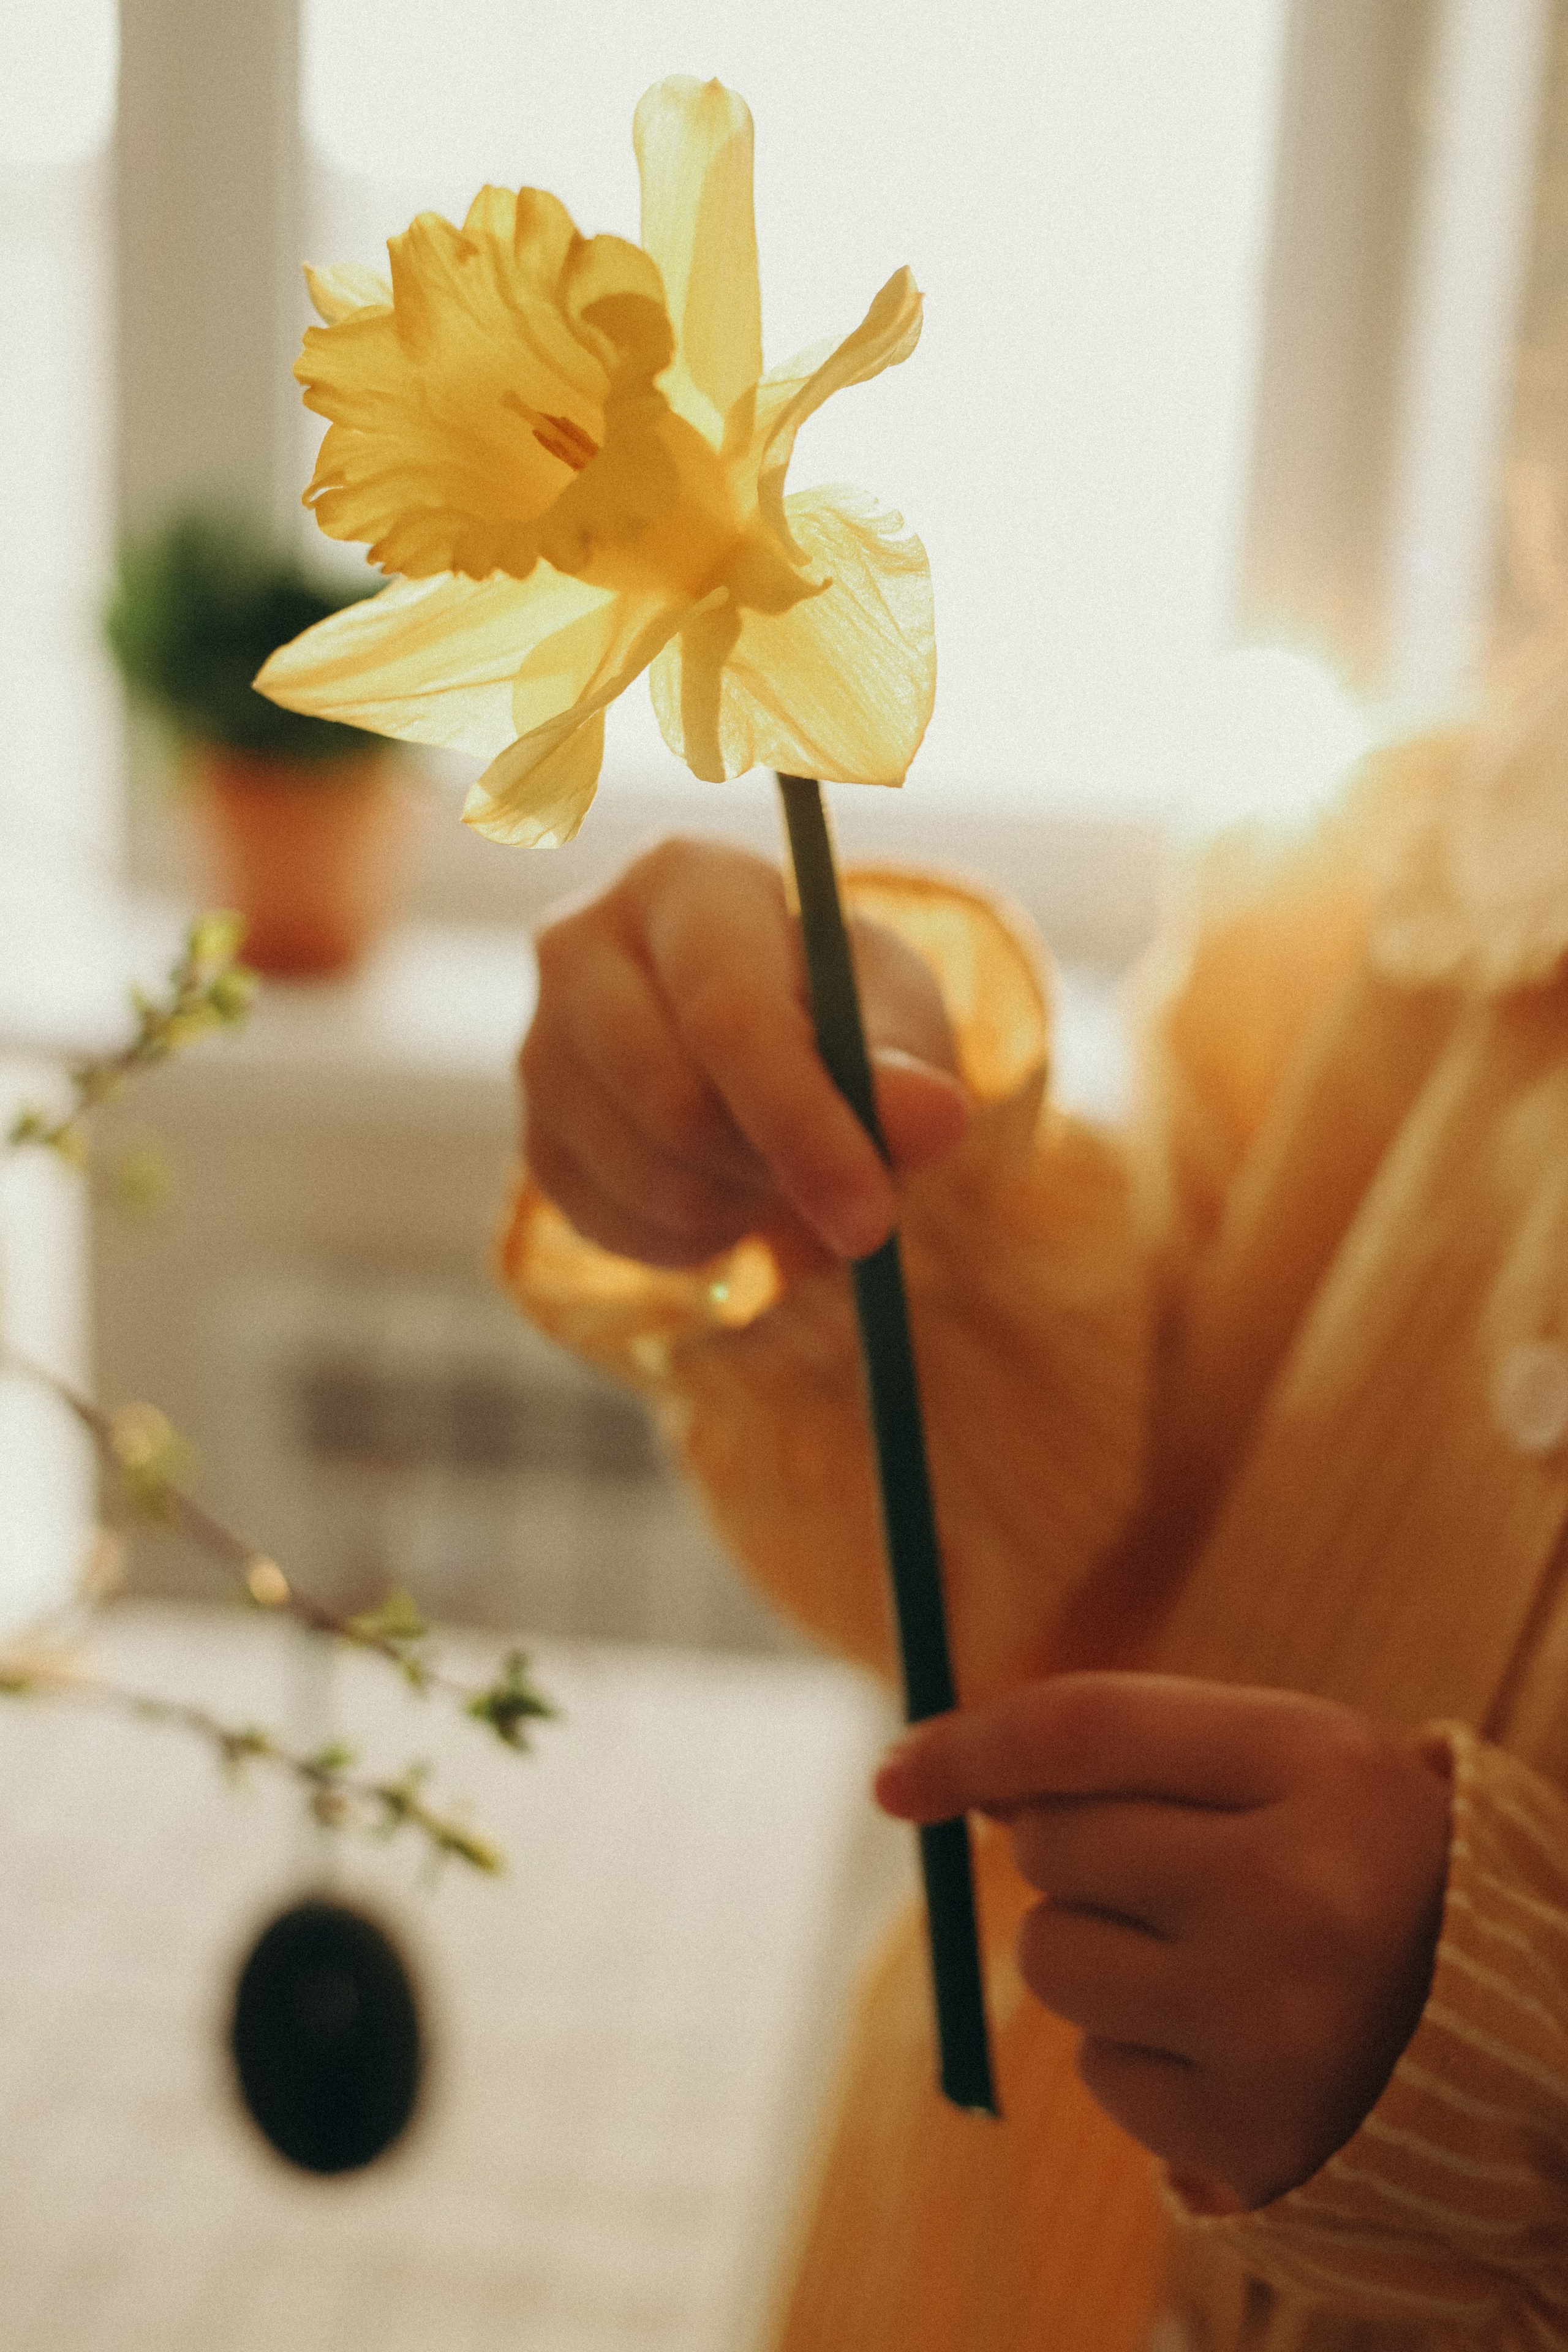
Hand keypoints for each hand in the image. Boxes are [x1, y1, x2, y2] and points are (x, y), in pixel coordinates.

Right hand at [519, 838, 969, 1267]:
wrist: (767, 1034)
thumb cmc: (838, 1005)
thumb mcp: (895, 1017)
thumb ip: (909, 1066)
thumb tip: (934, 1119)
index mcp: (681, 879)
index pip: (727, 1013)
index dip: (802, 1123)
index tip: (871, 1217)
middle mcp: (581, 945)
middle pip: (673, 1103)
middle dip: (777, 1174)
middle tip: (850, 1202)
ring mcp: (541, 1044)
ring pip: (650, 1178)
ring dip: (748, 1209)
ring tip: (791, 1172)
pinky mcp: (536, 1136)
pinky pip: (619, 1228)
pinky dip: (700, 1240)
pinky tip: (735, 1191)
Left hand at [876, 1673, 1452, 2209]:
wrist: (1476, 2018)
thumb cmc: (1337, 1850)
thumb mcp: (1268, 1757)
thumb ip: (1118, 1741)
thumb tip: (937, 1774)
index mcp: (1317, 1768)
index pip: (1087, 1731)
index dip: (972, 1744)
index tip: (895, 1770)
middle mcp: (1301, 1896)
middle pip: (1054, 1846)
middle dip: (1063, 1849)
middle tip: (1161, 1868)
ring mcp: (1272, 2025)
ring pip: (1051, 1959)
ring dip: (1089, 1949)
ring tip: (1197, 1951)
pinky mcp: (1244, 2132)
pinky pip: (1095, 2068)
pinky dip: (1133, 2046)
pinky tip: (1220, 2033)